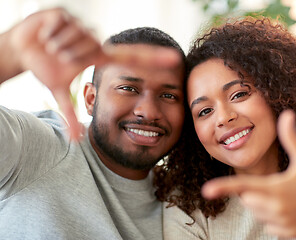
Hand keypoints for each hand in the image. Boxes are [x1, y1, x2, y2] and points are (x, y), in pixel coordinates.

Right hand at [9, 8, 180, 139]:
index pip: (132, 58)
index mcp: (99, 57)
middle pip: (93, 48)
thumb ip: (71, 115)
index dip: (154, 59)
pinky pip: (61, 26)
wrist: (22, 48)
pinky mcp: (65, 13)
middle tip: (59, 59)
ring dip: (58, 47)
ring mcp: (82, 25)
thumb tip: (76, 142)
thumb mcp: (58, 91)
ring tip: (52, 48)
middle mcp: (96, 41)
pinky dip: (48, 34)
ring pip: (76, 38)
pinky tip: (46, 35)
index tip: (175, 59)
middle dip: (71, 57)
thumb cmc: (46, 67)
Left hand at [202, 110, 295, 237]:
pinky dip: (273, 217)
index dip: (224, 187)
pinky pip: (267, 225)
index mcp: (277, 187)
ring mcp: (283, 223)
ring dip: (263, 205)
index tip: (206, 191)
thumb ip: (290, 136)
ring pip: (256, 212)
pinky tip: (289, 209)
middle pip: (248, 200)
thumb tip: (286, 113)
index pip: (244, 186)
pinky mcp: (288, 234)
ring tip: (285, 197)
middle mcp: (278, 207)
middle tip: (277, 185)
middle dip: (255, 192)